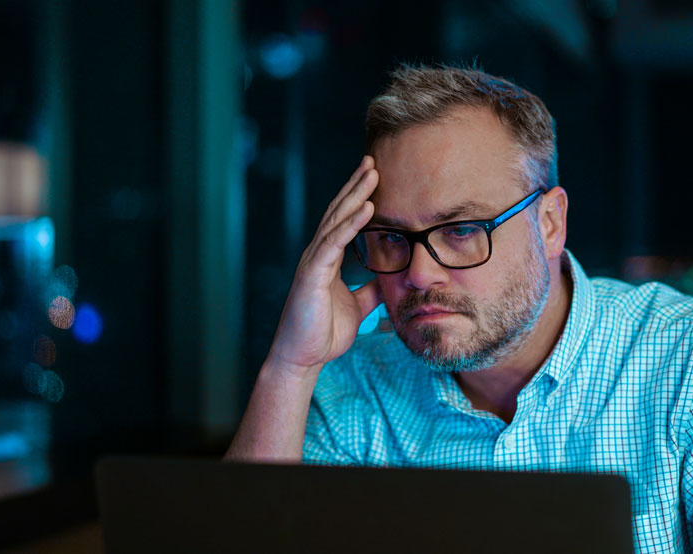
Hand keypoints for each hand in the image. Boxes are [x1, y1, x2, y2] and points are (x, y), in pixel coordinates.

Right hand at [265, 156, 380, 377]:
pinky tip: (365, 208)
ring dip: (355, 196)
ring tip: (372, 174)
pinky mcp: (312, 274)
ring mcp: (313, 262)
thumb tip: (389, 279)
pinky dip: (350, 225)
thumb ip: (370, 289)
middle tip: (372, 160)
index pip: (343, 221)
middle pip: (339, 212)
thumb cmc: (324, 333)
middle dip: (356, 185)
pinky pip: (333, 244)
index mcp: (328, 259)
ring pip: (336, 221)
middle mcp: (319, 255)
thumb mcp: (358, 306)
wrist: (302, 358)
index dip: (357, 197)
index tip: (374, 176)